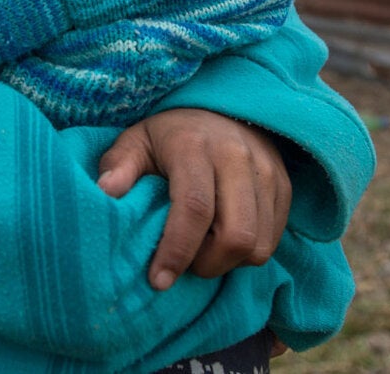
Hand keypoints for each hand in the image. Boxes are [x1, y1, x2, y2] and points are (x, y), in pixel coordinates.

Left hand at [97, 108, 289, 287]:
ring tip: (203, 251)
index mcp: (194, 146)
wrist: (218, 108)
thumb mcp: (136, 141)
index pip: (194, 208)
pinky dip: (248, 252)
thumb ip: (119, 165)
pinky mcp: (284, 186)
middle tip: (184, 264)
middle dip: (207, 264)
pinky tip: (224, 240)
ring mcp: (267, 171)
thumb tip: (106, 192)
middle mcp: (236, 157)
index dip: (177, 251)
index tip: (158, 280)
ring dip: (229, 262)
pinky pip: (274, 238)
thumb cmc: (169, 135)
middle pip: (236, 235)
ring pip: (259, 244)